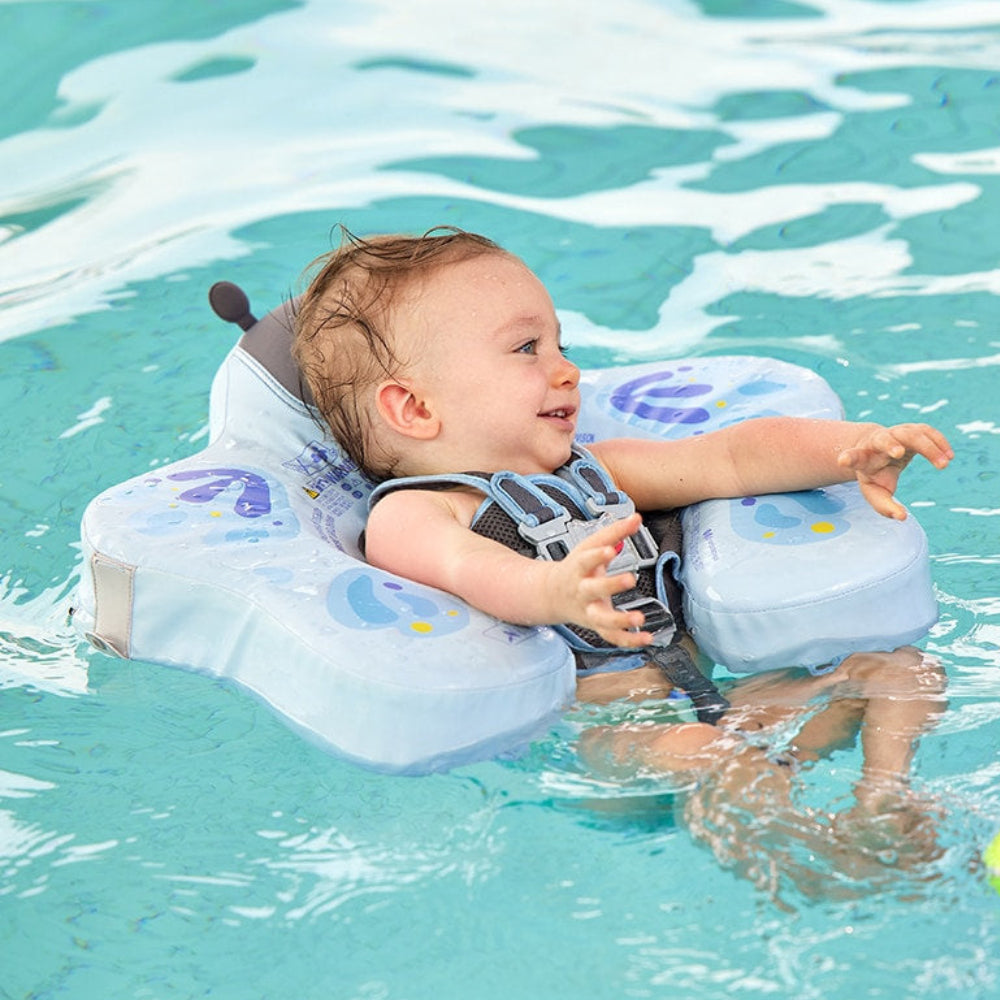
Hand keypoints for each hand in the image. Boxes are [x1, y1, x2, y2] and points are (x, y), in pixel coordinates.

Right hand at [546, 512, 652, 647]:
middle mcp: (582, 592)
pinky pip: (612, 637)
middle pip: (593, 590)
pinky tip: (646, 638)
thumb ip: (615, 532)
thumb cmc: (576, 567)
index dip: (598, 554)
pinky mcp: (597, 626)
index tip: (611, 548)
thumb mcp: (590, 546)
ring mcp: (588, 611)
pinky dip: (629, 640)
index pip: (586, 560)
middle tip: (630, 579)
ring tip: (639, 617)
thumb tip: (636, 517)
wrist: (552, 595)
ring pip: (602, 620)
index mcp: (578, 569)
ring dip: (620, 620)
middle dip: (611, 585)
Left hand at [837, 422, 952, 518]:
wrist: (878, 449)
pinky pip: (927, 431)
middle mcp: (878, 442)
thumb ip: (884, 506)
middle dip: (889, 444)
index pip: (854, 457)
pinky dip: (938, 441)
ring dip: (927, 447)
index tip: (843, 460)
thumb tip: (902, 517)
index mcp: (864, 458)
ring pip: (911, 434)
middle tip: (898, 454)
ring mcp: (896, 432)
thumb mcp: (875, 491)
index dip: (849, 458)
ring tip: (943, 464)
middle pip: (883, 439)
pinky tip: (949, 456)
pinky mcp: (912, 429)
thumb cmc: (876, 474)